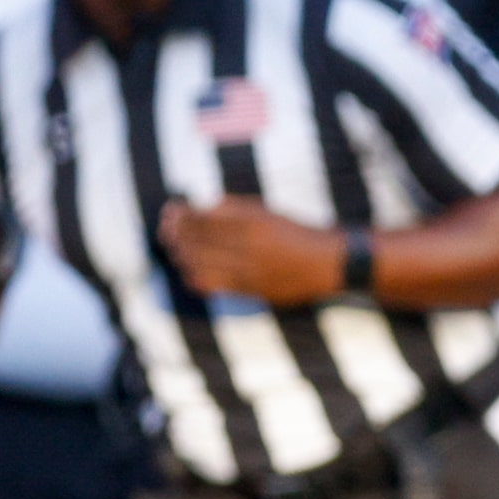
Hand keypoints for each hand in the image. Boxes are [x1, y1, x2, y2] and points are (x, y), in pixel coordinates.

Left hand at [158, 197, 346, 305]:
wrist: (332, 263)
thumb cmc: (299, 233)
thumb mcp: (268, 211)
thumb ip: (235, 208)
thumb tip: (202, 208)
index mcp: (252, 222)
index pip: (202, 219)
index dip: (181, 216)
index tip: (171, 211)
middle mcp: (249, 247)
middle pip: (196, 242)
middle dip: (176, 235)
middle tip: (166, 230)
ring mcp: (250, 271)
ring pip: (200, 265)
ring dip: (182, 257)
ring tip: (176, 250)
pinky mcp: (253, 290)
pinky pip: (213, 286)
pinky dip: (195, 277)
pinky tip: (189, 271)